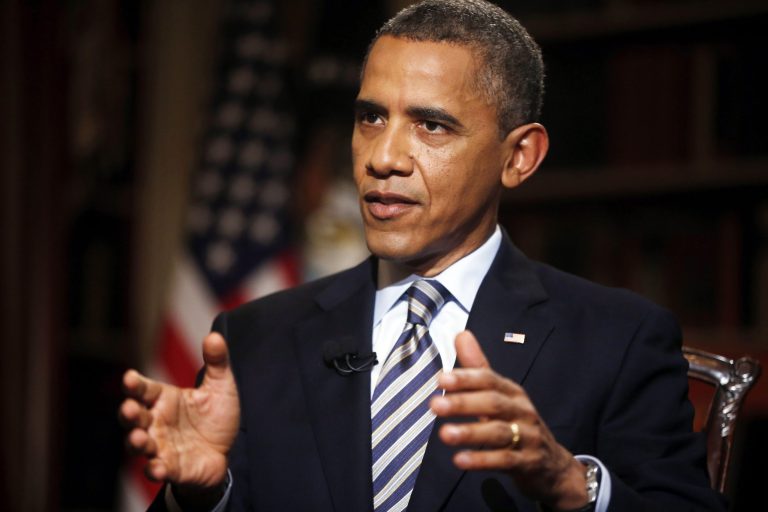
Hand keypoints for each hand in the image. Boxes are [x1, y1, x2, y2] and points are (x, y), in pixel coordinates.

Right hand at [119, 332, 239, 494]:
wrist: (227, 451)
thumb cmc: (215, 417)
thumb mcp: (221, 387)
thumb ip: (217, 363)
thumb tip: (215, 336)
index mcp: (164, 399)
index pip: (144, 389)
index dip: (135, 384)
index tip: (129, 378)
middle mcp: (156, 422)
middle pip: (134, 417)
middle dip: (129, 413)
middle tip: (130, 409)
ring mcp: (160, 446)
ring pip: (139, 444)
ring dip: (136, 442)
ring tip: (139, 439)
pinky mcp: (170, 468)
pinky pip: (157, 469)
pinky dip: (155, 469)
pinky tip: (157, 468)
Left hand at [430, 331, 587, 509]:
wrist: (552, 464)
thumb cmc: (517, 423)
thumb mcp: (500, 395)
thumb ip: (478, 368)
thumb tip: (461, 334)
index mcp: (512, 392)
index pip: (489, 379)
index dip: (466, 378)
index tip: (441, 378)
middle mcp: (522, 410)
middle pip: (493, 403)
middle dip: (463, 403)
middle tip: (435, 405)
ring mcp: (528, 436)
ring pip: (498, 432)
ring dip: (470, 433)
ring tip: (444, 434)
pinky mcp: (528, 462)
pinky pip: (505, 460)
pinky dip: (482, 460)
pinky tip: (460, 460)